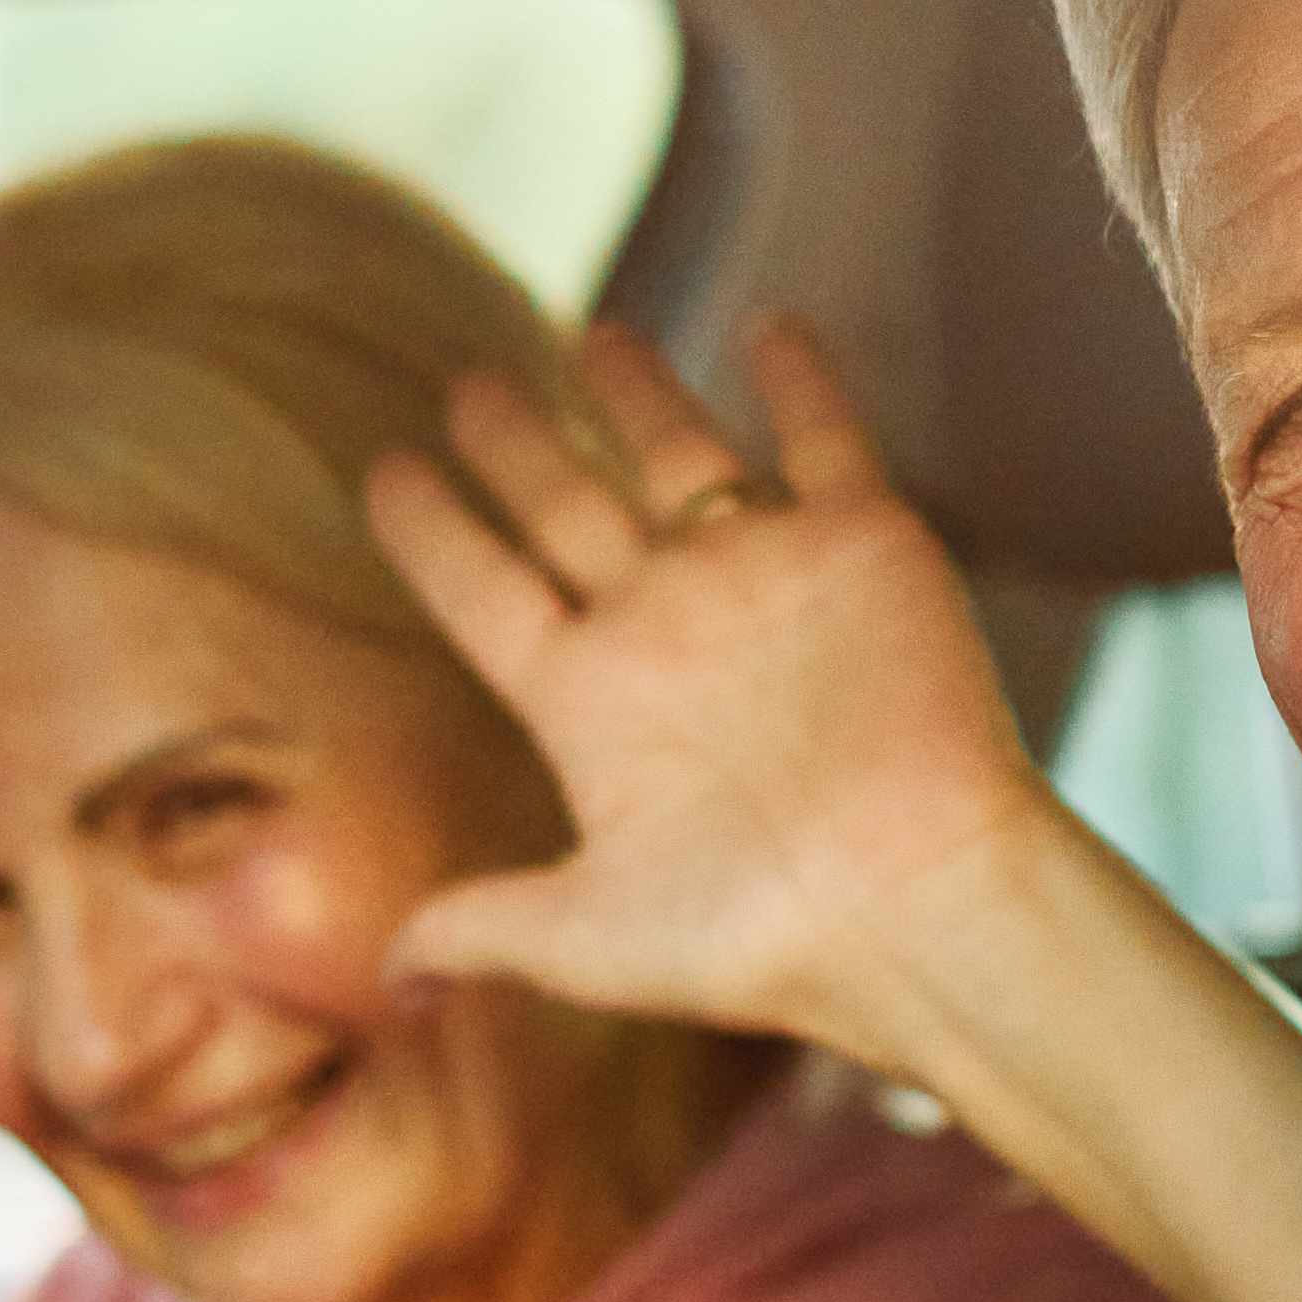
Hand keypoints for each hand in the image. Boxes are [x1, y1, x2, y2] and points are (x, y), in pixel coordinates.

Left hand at [366, 317, 1064, 1066]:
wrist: (919, 906)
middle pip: (567, 505)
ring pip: (679, 456)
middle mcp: (667, 626)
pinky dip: (801, 380)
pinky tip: (772, 324)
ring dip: (636, 391)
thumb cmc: (759, 939)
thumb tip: (382, 977)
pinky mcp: (863, 546)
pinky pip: (823, 438)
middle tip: (469, 386)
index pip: (484, 591)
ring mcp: (762, 579)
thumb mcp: (590, 938)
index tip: (383, 472)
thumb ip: (481, 925)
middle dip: (518, 443)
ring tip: (593, 330)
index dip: (431, 531)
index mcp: (591, 703)